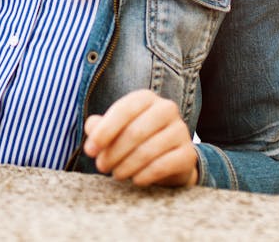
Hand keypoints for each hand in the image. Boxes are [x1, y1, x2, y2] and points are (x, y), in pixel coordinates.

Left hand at [82, 89, 198, 187]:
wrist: (170, 160)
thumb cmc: (136, 140)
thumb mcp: (115, 130)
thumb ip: (100, 126)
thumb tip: (92, 127)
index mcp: (146, 98)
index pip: (123, 110)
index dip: (104, 131)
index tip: (90, 150)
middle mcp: (166, 109)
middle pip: (135, 132)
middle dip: (113, 152)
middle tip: (101, 166)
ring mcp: (181, 130)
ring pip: (148, 150)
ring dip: (127, 166)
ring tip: (116, 174)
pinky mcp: (188, 154)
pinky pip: (163, 165)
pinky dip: (145, 175)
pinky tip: (136, 180)